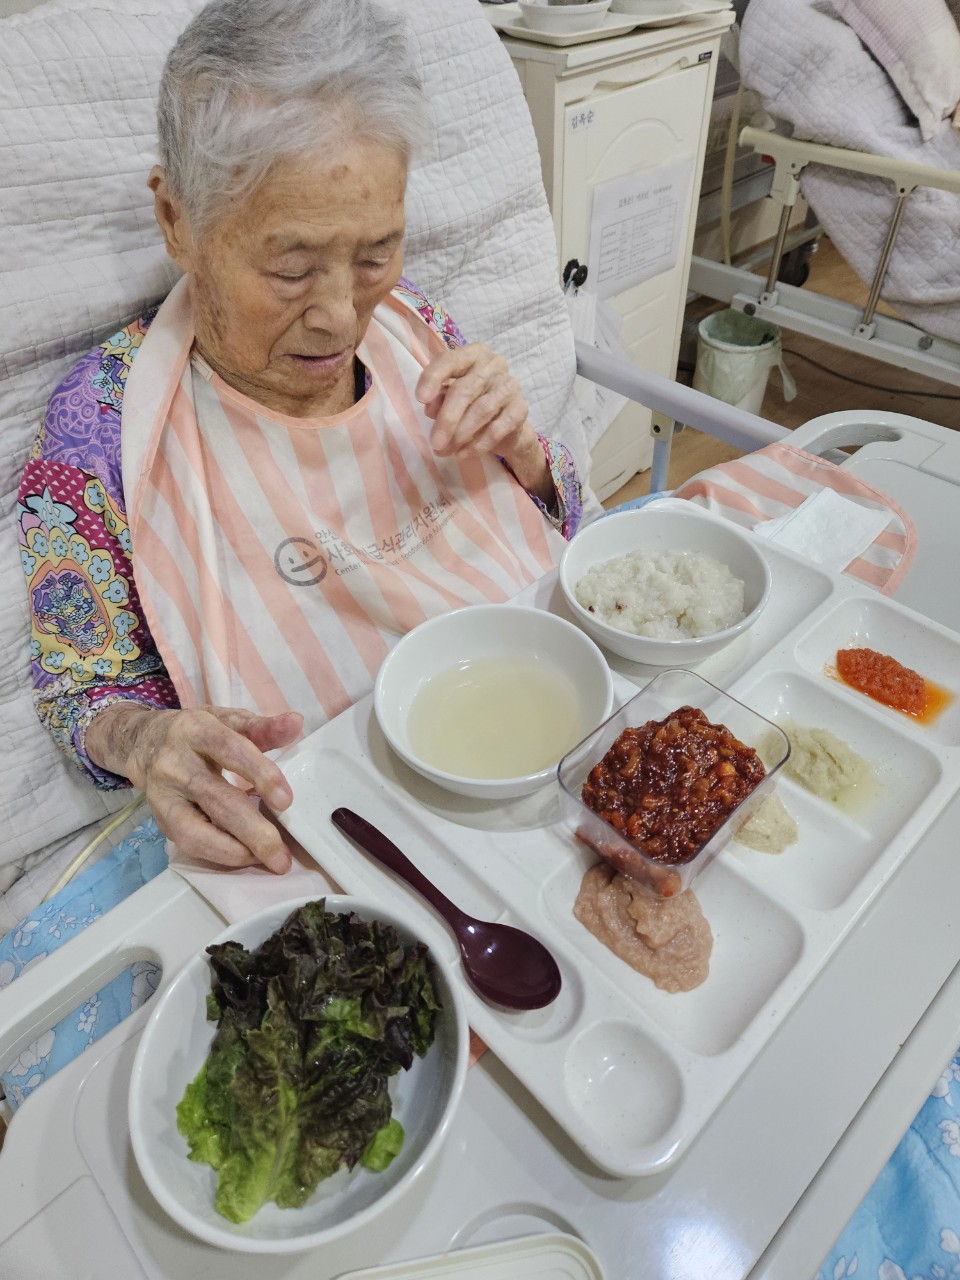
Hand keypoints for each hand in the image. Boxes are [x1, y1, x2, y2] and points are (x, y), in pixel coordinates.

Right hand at [85, 704, 302, 871]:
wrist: (144, 741)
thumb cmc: (197, 733)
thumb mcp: (228, 721)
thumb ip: (263, 727)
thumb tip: (296, 723)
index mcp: (195, 730)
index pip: (229, 750)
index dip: (259, 774)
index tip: (286, 801)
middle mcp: (175, 762)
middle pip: (215, 799)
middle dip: (252, 831)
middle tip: (282, 855)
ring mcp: (163, 794)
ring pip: (195, 830)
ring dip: (234, 851)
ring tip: (265, 860)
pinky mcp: (158, 818)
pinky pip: (187, 842)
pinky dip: (218, 853)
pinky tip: (244, 855)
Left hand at [416, 343, 552, 501]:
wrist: (504, 426)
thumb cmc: (470, 404)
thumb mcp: (448, 398)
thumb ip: (438, 398)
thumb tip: (430, 406)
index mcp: (473, 355)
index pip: (451, 360)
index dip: (433, 378)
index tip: (420, 399)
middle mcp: (494, 365)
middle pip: (466, 389)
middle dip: (447, 419)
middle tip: (435, 443)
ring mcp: (510, 386)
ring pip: (482, 410)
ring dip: (460, 435)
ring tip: (445, 451)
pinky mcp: (520, 409)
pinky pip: (497, 429)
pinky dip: (478, 444)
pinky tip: (463, 454)